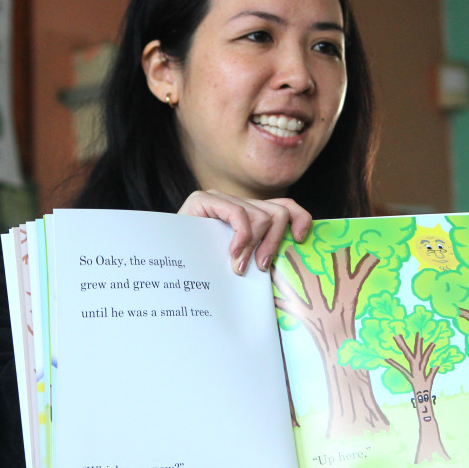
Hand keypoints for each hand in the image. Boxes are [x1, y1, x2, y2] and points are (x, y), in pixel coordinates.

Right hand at [177, 190, 311, 274]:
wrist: (166, 264)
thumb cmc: (205, 269)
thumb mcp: (243, 262)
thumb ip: (261, 254)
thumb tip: (291, 259)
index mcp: (249, 215)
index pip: (284, 207)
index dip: (300, 218)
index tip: (302, 239)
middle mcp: (237, 202)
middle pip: (278, 212)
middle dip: (274, 242)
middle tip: (261, 267)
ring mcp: (221, 198)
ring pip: (262, 216)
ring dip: (253, 246)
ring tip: (239, 267)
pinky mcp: (205, 199)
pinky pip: (239, 215)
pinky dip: (241, 237)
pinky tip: (233, 254)